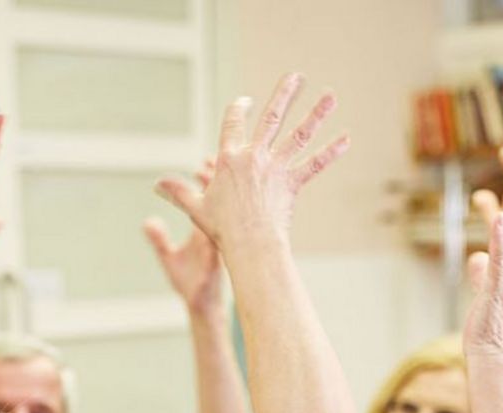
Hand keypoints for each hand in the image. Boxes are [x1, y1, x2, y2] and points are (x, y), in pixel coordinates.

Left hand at [145, 161, 224, 313]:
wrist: (199, 307)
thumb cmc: (187, 283)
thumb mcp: (169, 258)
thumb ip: (158, 240)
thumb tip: (148, 222)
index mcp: (203, 234)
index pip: (205, 202)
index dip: (206, 183)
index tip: (205, 163)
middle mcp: (213, 237)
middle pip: (219, 204)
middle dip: (218, 182)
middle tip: (214, 162)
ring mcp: (218, 247)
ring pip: (223, 219)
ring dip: (221, 200)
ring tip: (217, 181)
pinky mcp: (218, 261)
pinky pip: (222, 241)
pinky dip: (224, 227)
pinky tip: (221, 214)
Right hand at [156, 73, 348, 248]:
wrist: (250, 244)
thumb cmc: (221, 229)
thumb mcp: (195, 207)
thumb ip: (178, 192)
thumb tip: (157, 185)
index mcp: (229, 157)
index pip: (233, 123)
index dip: (237, 109)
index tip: (244, 100)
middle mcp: (255, 156)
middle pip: (272, 117)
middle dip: (285, 94)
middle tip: (296, 77)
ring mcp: (276, 168)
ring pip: (298, 134)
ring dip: (316, 114)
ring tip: (330, 96)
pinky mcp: (292, 182)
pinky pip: (314, 164)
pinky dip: (330, 152)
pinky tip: (346, 139)